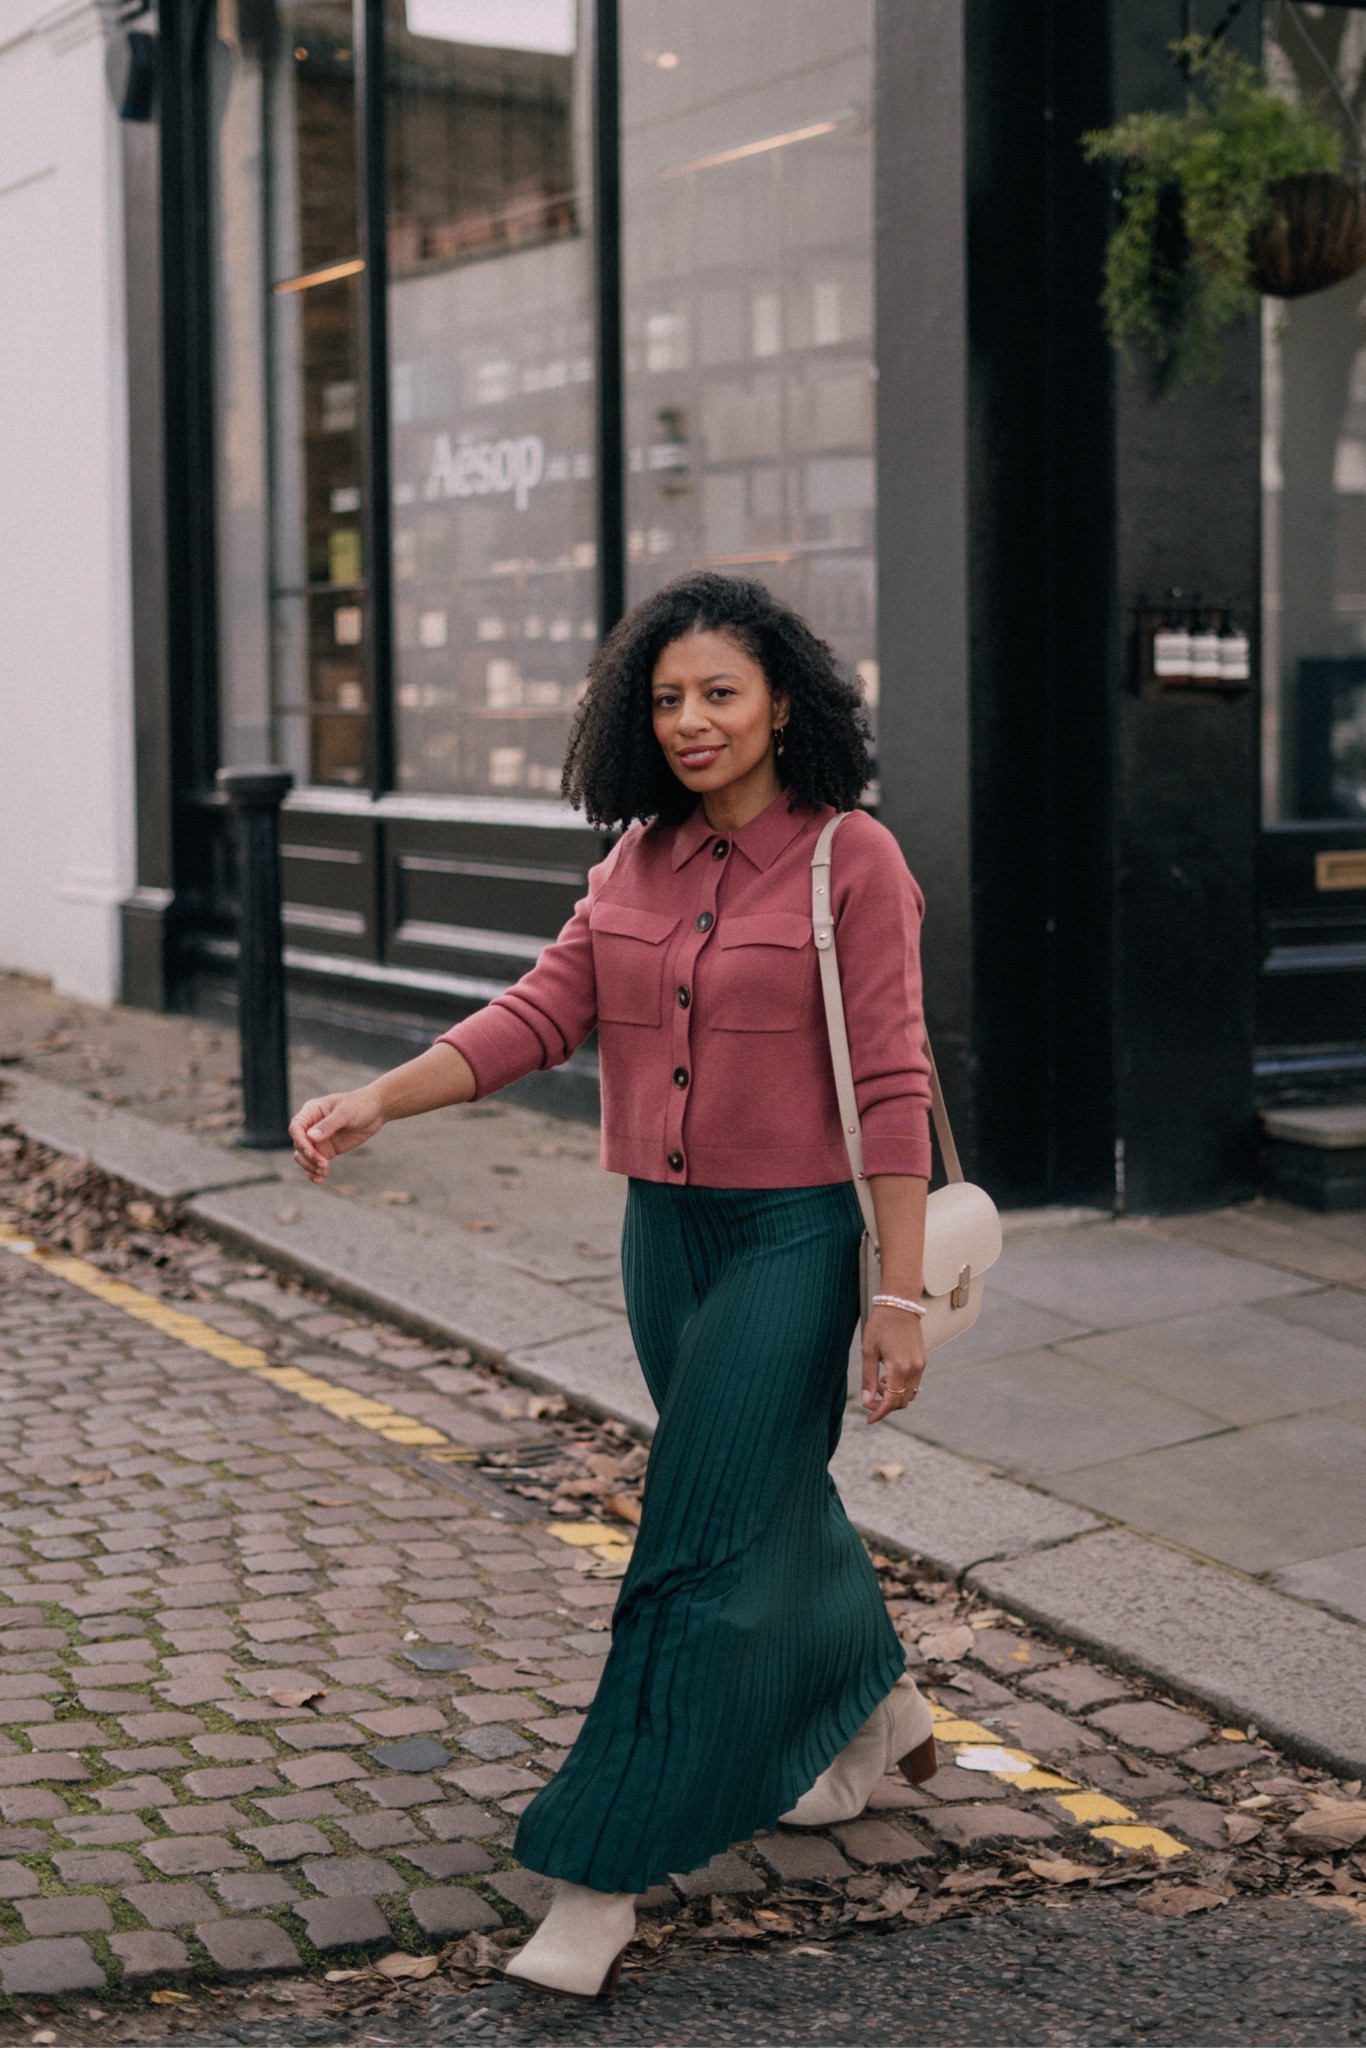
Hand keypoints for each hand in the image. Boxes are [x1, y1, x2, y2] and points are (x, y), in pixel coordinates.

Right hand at [289, 1086, 384, 1182]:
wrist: (376, 1112)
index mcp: (311, 1111)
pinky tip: (320, 1180)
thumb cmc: (360, 1105)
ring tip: (325, 1172)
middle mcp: (311, 1126)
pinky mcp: (327, 1150)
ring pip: (304, 1156)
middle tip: (324, 1165)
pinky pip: (315, 1163)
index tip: (312, 1152)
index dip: (300, 1142)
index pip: (296, 1128)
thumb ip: (328, 1125)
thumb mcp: (345, 1113)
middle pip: (299, 1145)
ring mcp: (319, 1140)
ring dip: (310, 1167)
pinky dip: (314, 1172)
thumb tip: (310, 1137)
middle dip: (309, 1157)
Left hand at [861, 1301, 926, 1424]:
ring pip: (909, 1394)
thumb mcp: (868, 1351)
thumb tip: (866, 1401)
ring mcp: (921, 1365)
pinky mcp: (923, 1360)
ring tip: (877, 1384)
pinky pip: (914, 1383)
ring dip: (893, 1396)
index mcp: (899, 1367)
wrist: (900, 1304)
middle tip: (869, 1399)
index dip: (879, 1413)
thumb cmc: (880, 1325)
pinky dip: (901, 1387)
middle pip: (902, 1401)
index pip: (891, 1401)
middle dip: (885, 1405)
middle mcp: (914, 1369)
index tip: (869, 1419)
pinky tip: (886, 1376)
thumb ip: (868, 1378)